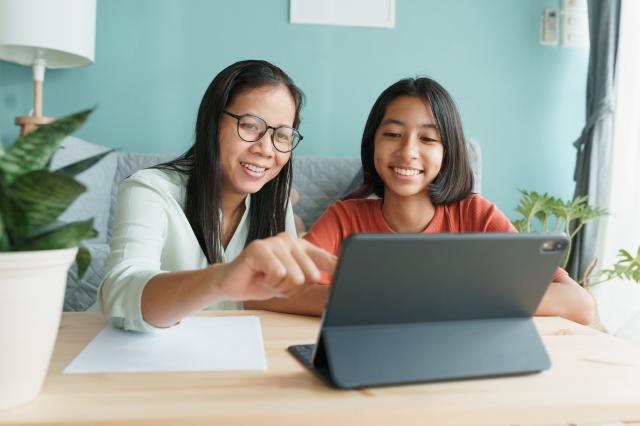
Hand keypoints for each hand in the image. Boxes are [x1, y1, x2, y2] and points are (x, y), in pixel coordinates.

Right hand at [215, 233, 336, 300]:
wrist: (233, 284)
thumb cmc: (264, 281)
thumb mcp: (293, 284)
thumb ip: (312, 280)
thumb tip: (333, 282)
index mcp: (302, 247)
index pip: (328, 259)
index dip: (341, 268)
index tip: (357, 274)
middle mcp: (291, 241)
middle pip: (310, 275)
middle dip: (293, 289)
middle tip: (277, 283)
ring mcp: (275, 242)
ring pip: (294, 277)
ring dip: (279, 287)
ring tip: (268, 279)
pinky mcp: (259, 248)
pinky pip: (278, 273)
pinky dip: (269, 283)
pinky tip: (260, 276)